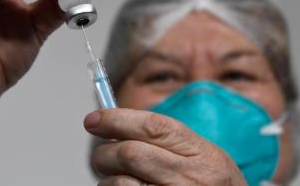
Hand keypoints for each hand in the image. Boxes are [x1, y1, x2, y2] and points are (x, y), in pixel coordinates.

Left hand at [84, 109, 246, 185]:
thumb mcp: (205, 158)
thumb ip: (167, 141)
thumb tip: (116, 126)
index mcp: (204, 154)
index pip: (154, 126)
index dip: (118, 119)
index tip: (94, 119)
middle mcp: (193, 178)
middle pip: (131, 153)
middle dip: (105, 151)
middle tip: (102, 154)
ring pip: (121, 182)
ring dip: (108, 178)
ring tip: (116, 178)